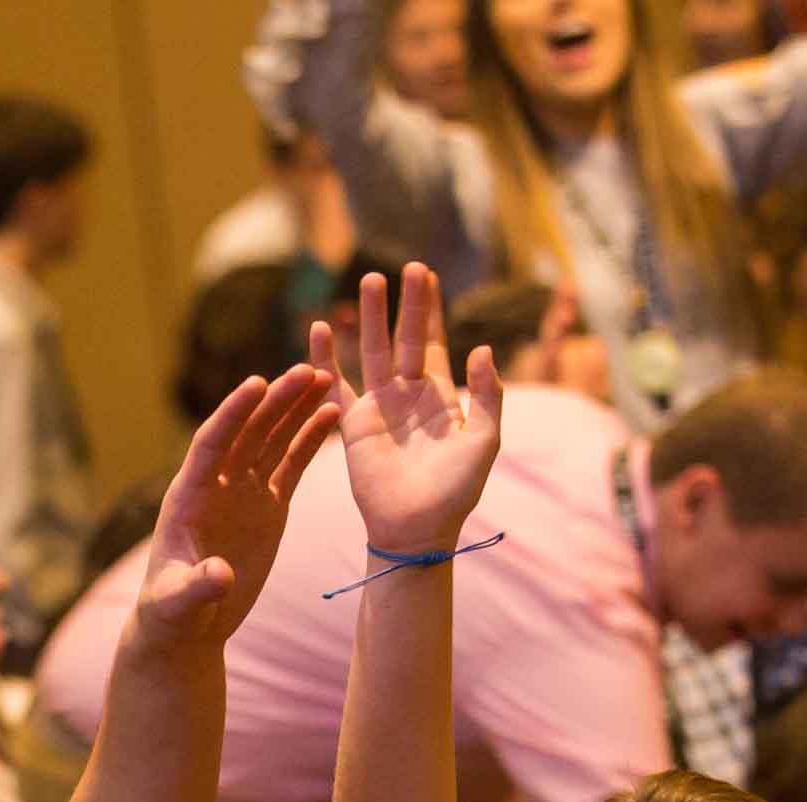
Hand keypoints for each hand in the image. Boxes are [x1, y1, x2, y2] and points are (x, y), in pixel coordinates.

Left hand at [127, 347, 340, 651]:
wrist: (190, 622)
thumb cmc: (173, 612)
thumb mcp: (180, 602)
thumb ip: (197, 587)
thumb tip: (220, 576)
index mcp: (189, 495)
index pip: (211, 443)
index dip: (232, 414)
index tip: (256, 384)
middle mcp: (217, 483)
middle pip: (248, 431)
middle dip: (276, 401)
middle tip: (307, 369)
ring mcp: (244, 490)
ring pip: (272, 439)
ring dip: (297, 408)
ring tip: (325, 377)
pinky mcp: (268, 504)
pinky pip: (291, 464)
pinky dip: (311, 439)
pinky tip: (333, 413)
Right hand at [325, 264, 505, 559]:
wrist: (417, 528)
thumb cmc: (455, 491)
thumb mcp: (484, 440)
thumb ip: (487, 394)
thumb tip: (481, 348)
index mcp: (440, 397)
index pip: (435, 342)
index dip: (431, 310)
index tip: (428, 276)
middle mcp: (408, 396)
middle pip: (405, 338)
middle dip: (406, 304)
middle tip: (406, 267)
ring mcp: (379, 407)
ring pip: (372, 351)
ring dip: (370, 318)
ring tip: (370, 281)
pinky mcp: (353, 425)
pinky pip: (337, 384)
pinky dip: (326, 357)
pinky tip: (319, 328)